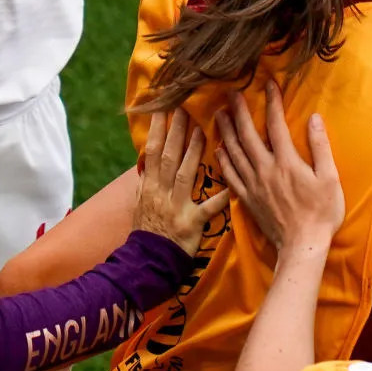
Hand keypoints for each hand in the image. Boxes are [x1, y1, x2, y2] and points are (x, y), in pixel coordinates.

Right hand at [131, 110, 234, 255]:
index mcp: (150, 186)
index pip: (152, 152)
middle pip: (168, 156)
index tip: (163, 108)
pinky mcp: (190, 224)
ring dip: (192, 152)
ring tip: (202, 130)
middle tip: (185, 107)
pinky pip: (207, 209)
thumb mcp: (141, 203)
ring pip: (184, 174)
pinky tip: (230, 187)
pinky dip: (218, 199)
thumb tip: (148, 159)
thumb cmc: (147, 231)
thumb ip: (147, 181)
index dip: (156, 129)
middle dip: (176, 131)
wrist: (146, 263)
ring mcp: (176, 207)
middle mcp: (161, 192)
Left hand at [216, 80, 345, 252]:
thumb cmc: (322, 212)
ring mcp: (254, 185)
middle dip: (239, 112)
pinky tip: (218, 149)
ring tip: (219, 114)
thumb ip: (320, 146)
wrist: (302, 246)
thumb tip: (314, 118)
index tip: (268, 84)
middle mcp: (266, 170)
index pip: (276, 125)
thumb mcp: (329, 178)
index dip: (272, 103)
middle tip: (230, 94)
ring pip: (234, 153)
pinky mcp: (247, 199)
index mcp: (287, 162)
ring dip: (226, 131)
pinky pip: (230, 176)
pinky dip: (223, 161)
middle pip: (248, 135)